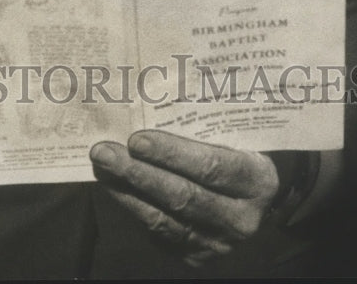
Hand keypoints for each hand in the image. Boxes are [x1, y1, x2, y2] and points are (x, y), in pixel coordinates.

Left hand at [90, 130, 278, 265]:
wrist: (255, 195)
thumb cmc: (238, 150)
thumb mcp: (234, 135)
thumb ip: (201, 125)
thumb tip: (147, 101)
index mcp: (256, 180)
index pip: (211, 166)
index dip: (171, 153)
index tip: (137, 139)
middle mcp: (241, 218)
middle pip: (182, 196)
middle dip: (138, 173)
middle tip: (104, 151)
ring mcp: (218, 242)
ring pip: (164, 220)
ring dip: (126, 191)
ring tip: (100, 165)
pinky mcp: (196, 255)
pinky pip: (158, 233)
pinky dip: (131, 206)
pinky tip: (113, 185)